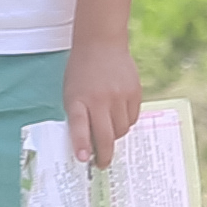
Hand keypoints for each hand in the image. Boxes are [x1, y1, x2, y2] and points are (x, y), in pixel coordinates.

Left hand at [67, 30, 142, 166]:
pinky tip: (118, 113)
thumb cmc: (82, 71)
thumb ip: (78, 115)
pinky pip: (132, 119)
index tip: (85, 159)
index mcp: (78, 98)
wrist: (101, 43)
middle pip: (105, 135)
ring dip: (115, 135)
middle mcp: (99, 98)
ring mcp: (119, 95)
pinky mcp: (134, 92)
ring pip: (121, 130)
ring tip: (108, 128)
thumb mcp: (72, 92)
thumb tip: (87, 145)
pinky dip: (125, 122)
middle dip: (104, 155)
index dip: (82, 144)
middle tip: (102, 163)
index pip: (79, 125)